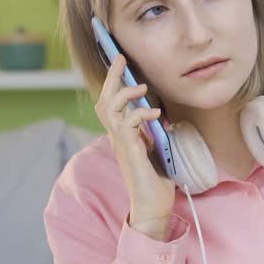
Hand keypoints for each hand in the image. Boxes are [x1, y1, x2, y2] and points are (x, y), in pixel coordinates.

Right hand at [94, 55, 174, 238]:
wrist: (153, 206)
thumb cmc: (155, 179)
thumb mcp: (155, 147)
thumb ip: (152, 131)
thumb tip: (159, 114)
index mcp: (122, 135)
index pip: (110, 103)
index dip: (112, 81)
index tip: (119, 61)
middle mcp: (117, 137)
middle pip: (104, 100)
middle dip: (112, 77)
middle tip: (120, 57)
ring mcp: (122, 145)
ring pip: (110, 109)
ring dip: (125, 94)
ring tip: (141, 86)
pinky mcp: (131, 153)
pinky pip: (129, 126)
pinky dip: (142, 115)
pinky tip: (156, 113)